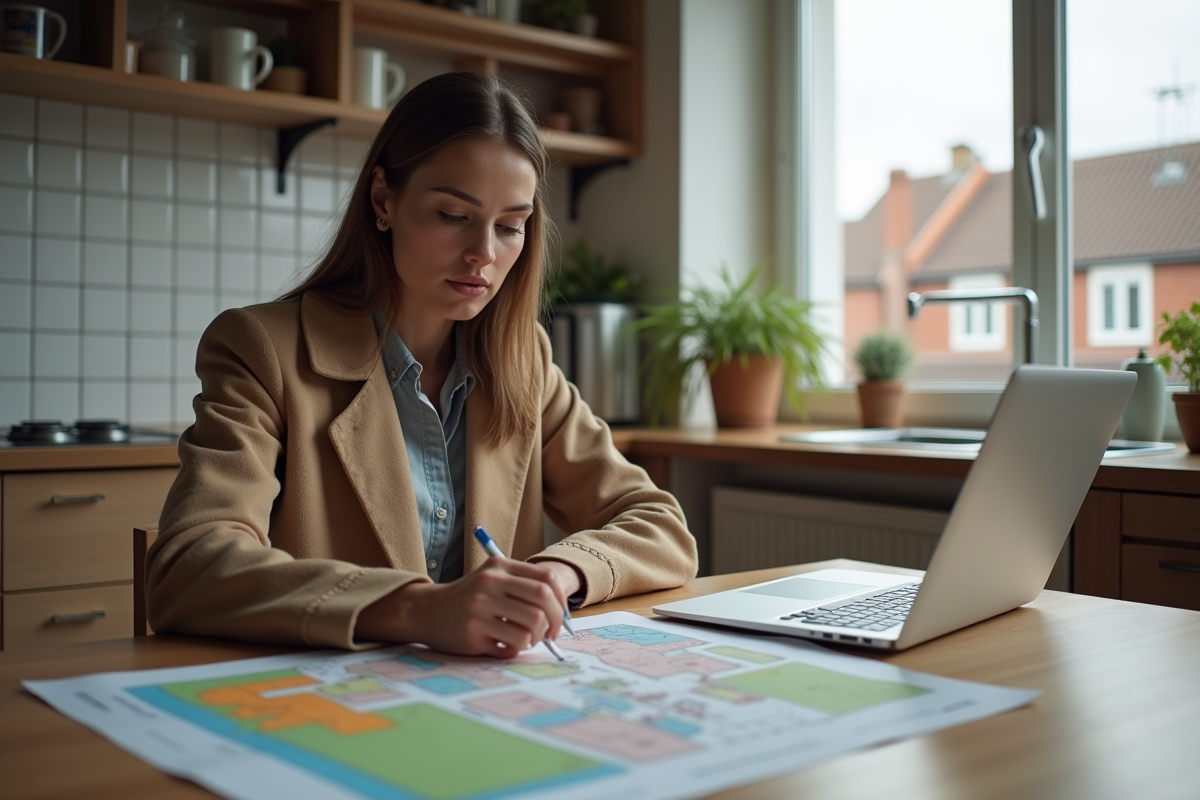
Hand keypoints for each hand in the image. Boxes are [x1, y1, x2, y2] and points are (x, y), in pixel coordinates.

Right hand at [355, 558, 570, 656]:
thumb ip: (523, 587)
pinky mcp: (472, 632)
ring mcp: (480, 608)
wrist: (427, 611)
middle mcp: (490, 583)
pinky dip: (515, 650)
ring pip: (531, 626)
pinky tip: (504, 646)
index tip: (561, 616)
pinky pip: (512, 645)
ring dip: (535, 639)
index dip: (561, 600)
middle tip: (551, 634)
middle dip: (554, 622)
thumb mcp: (492, 579)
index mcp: (499, 566)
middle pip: (543, 601)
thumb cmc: (469, 598)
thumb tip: (561, 614)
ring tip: (525, 640)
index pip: (546, 578)